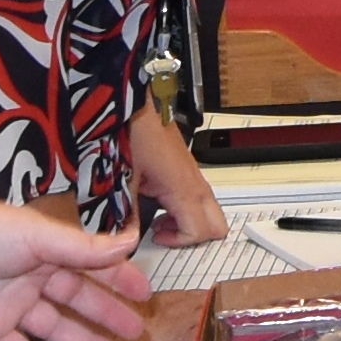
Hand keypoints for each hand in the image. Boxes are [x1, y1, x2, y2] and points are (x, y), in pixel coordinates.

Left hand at [0, 196, 157, 340]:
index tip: (145, 294)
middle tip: (137, 335)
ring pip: (56, 330)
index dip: (118, 279)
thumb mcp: (36, 236)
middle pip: (78, 301)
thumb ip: (82, 248)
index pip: (90, 265)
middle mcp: (29, 275)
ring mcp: (10, 305)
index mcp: (43, 247)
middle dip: (108, 317)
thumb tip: (126, 244)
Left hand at [124, 108, 229, 247]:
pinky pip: (197, 196)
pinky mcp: (186, 167)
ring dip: (188, 221)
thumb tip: (126, 237)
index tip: (155, 236)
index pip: (200, 231)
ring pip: (209, 211)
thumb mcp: (123, 178)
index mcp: (183, 187)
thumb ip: (126, 213)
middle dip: (195, 236)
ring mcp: (193, 174)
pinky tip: (156, 198)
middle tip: (166, 233)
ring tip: (158, 217)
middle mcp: (194, 182)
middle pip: (217, 225)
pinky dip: (183, 207)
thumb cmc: (132, 130)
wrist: (133, 99)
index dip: (179, 241)